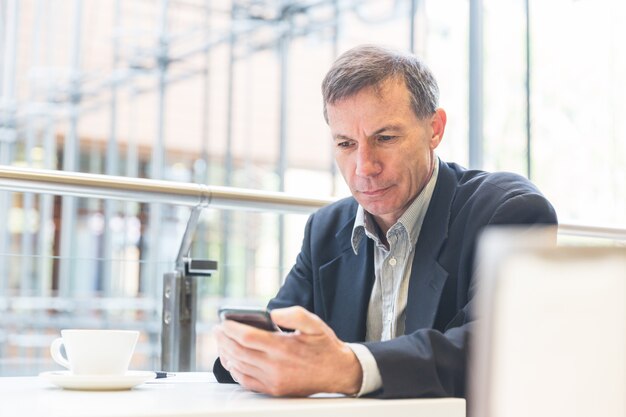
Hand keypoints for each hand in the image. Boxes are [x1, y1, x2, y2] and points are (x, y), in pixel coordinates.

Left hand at [213, 306, 362, 396]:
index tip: (224, 322)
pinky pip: (246, 381)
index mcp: (283, 347)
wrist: (338, 371)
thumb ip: (293, 314)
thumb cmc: (324, 346)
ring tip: (221, 343)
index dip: (231, 329)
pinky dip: (234, 371)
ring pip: (239, 366)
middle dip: (224, 339)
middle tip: (217, 330)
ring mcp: (273, 380)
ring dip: (226, 353)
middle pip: (238, 352)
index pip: (247, 337)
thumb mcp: (313, 323)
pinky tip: (232, 362)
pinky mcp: (274, 389)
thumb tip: (273, 314)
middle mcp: (275, 366)